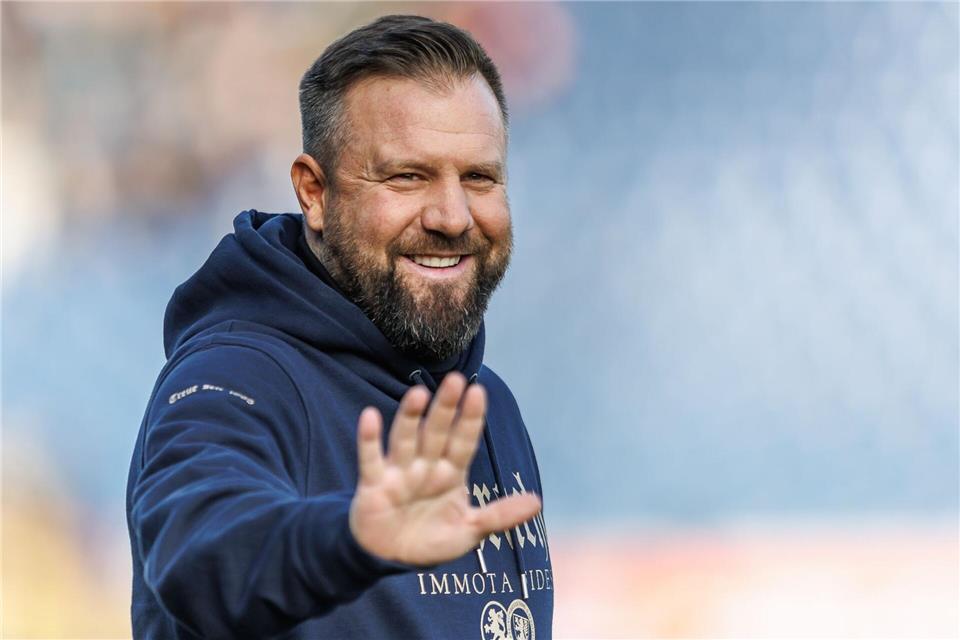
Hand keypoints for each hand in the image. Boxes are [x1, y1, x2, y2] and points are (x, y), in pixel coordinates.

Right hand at [348, 372, 541, 565]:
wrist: (392, 560)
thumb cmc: (432, 540)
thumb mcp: (471, 531)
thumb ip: (500, 515)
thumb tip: (537, 503)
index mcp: (451, 473)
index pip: (464, 441)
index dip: (471, 418)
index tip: (478, 392)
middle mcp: (426, 466)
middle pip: (437, 432)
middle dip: (446, 408)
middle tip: (456, 379)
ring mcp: (399, 472)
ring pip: (406, 439)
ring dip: (410, 417)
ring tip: (418, 393)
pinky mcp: (374, 485)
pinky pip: (371, 459)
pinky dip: (369, 439)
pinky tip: (370, 416)